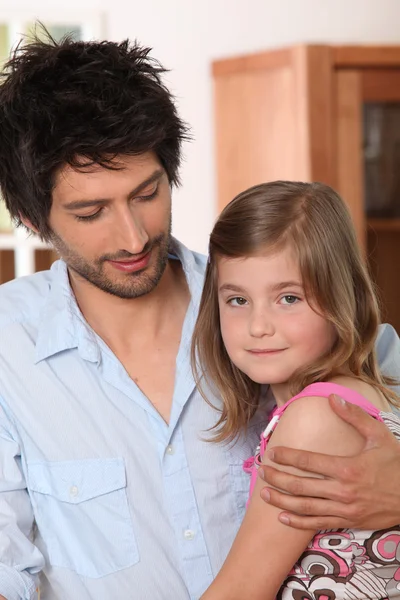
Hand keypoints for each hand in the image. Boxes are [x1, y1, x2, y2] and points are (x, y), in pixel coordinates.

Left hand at [258, 394, 399, 529]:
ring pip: (306, 507)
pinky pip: (318, 523)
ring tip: (265, 493)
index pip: (309, 461)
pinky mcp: (348, 521)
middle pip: (301, 485)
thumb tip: (334, 397)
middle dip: (278, 478)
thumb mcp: (379, 436)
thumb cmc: (397, 464)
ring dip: (282, 500)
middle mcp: (342, 490)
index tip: (273, 452)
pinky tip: (283, 517)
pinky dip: (299, 522)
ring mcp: (344, 509)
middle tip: (262, 471)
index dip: (288, 456)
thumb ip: (354, 416)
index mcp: (348, 467)